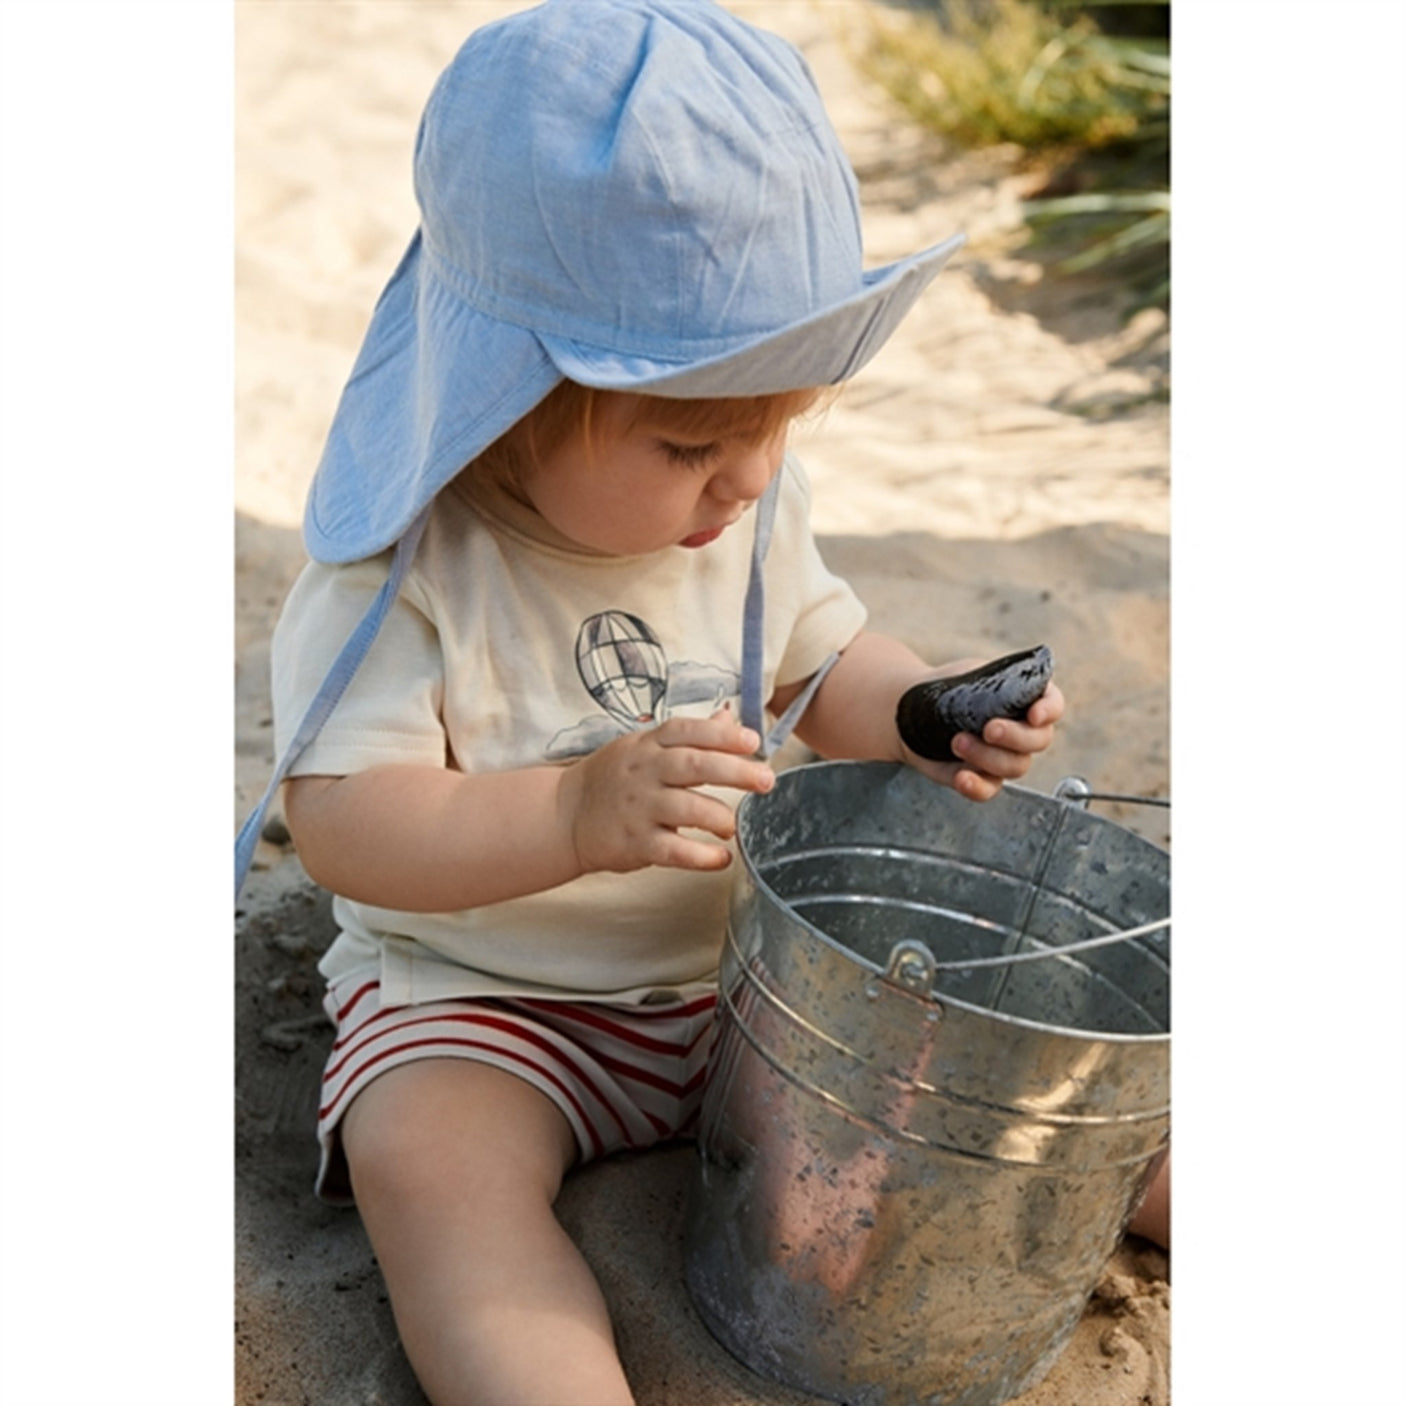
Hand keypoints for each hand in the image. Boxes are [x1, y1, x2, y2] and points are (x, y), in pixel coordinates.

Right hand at [558, 709, 774, 873]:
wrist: (565, 815)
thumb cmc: (613, 778)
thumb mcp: (645, 746)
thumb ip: (690, 736)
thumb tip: (730, 718)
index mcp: (648, 745)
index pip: (687, 731)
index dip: (722, 734)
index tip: (753, 741)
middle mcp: (645, 772)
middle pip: (693, 765)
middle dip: (735, 771)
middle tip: (766, 780)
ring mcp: (639, 808)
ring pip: (686, 808)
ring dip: (718, 816)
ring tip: (733, 826)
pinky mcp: (635, 843)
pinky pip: (673, 851)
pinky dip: (701, 857)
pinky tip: (721, 858)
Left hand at [901, 674, 1065, 802]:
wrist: (912, 710)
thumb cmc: (946, 688)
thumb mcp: (969, 675)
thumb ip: (993, 684)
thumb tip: (1003, 690)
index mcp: (1027, 698)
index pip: (1053, 704)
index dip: (1049, 711)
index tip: (1033, 714)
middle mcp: (1022, 730)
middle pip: (1039, 740)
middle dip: (1015, 736)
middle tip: (988, 729)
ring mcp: (1004, 757)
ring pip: (1016, 766)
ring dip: (988, 756)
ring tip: (957, 741)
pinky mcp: (981, 777)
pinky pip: (989, 789)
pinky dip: (977, 786)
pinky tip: (961, 777)